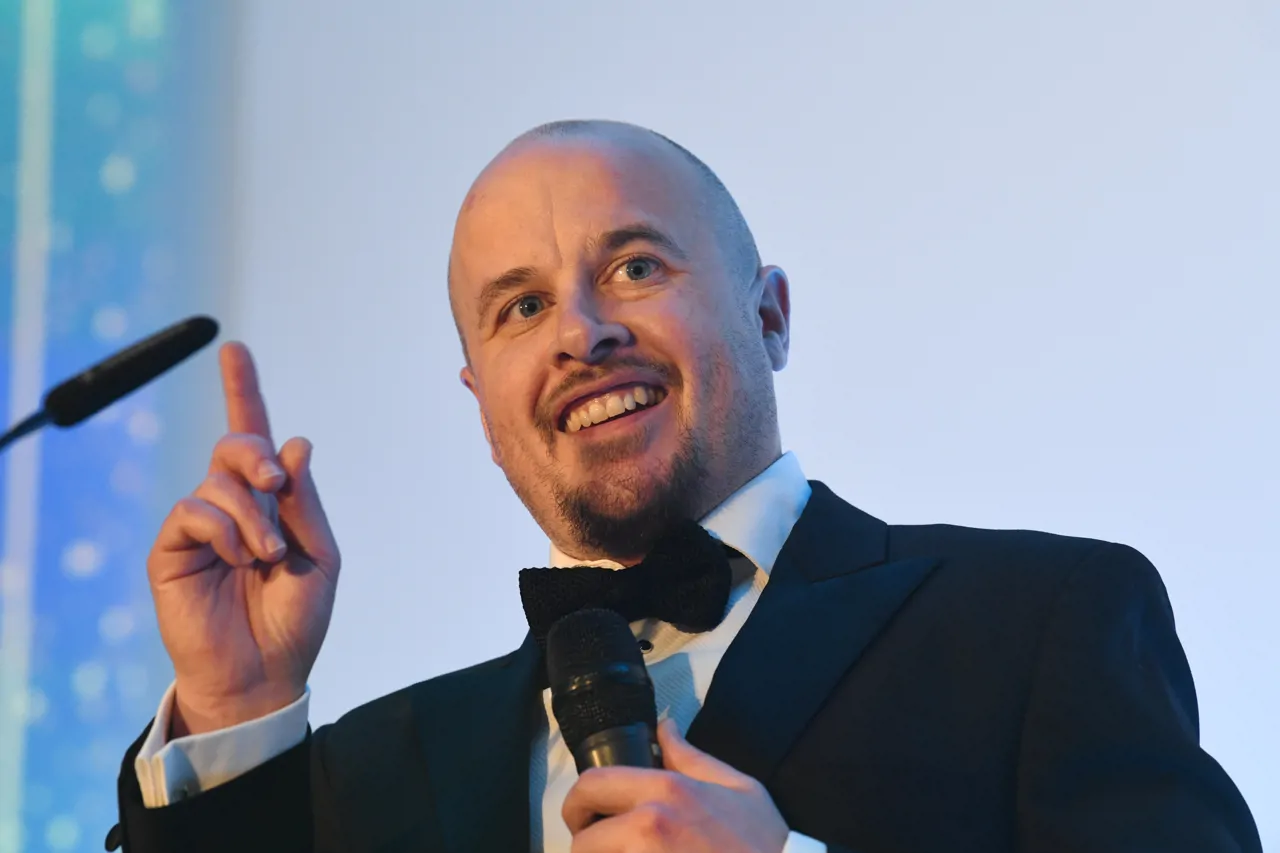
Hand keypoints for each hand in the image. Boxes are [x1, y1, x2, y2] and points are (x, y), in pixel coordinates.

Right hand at [147, 342, 339, 735]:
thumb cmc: (296, 620)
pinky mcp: (172, 550)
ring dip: (252, 513)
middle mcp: (234, 506)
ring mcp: (201, 527)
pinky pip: (194, 511)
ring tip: (267, 555)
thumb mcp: (320, 556)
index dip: (244, 391)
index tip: (233, 349)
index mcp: (271, 503)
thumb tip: (295, 443)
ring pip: (218, 478)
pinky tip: (239, 560)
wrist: (265, 675)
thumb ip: (306, 502)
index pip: (256, 437)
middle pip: (236, 444)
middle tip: (274, 482)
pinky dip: (225, 530)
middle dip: (255, 453)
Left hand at [562, 719, 790, 852]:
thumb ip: (691, 757)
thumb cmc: (763, 843)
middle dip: (587, 845)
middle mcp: (647, 827)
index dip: (577, 803)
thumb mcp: (738, 787)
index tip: (584, 815)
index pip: (593, 785)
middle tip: (602, 847)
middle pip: (582, 840)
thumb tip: (663, 728)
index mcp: (667, 792)